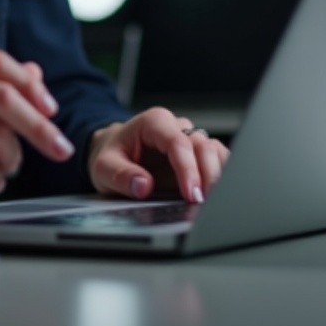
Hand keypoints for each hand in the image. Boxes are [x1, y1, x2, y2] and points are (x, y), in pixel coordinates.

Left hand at [87, 107, 229, 203]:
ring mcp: (187, 139)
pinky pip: (217, 158)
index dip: (187, 168)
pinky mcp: (195, 154)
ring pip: (214, 150)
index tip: (191, 194)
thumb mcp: (103, 167)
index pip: (177, 142)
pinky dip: (221, 175)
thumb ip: (121, 175)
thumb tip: (143, 186)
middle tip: (205, 202)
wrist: (111, 151)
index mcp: (153, 122)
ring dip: (218, 174)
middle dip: (208, 174)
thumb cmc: (110, 155)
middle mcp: (175, 127)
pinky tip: (218, 194)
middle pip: (202, 145)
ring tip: (214, 200)